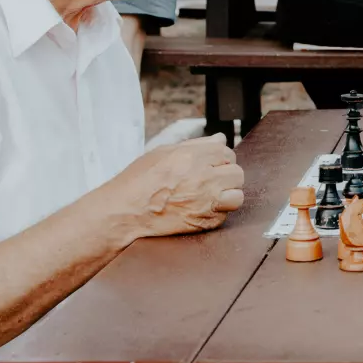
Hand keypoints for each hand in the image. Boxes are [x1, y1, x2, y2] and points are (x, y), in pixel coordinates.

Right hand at [112, 134, 245, 236]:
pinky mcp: (204, 222)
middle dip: (226, 175)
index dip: (219, 158)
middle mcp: (203, 178)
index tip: (211, 164)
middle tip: (211, 180)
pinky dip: (218, 212)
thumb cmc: (138, 181)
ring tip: (212, 195)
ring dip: (228, 194)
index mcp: (192, 157)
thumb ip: (196, 145)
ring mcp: (206, 202)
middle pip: (237, 173)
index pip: (226, 152)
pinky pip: (226, 215)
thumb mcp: (163, 153)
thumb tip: (220, 139)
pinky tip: (202, 209)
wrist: (125, 213)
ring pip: (238, 195)